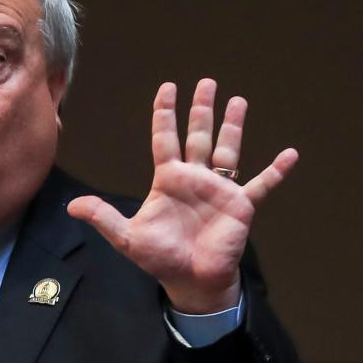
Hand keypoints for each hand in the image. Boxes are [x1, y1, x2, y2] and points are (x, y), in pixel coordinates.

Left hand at [67, 79, 297, 313]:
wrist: (191, 281)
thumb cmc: (161, 258)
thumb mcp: (127, 237)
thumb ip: (104, 217)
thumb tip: (72, 205)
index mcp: (169, 180)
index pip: (165, 139)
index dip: (165, 114)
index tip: (167, 88)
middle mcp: (195, 178)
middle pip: (198, 136)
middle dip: (201, 110)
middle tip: (206, 82)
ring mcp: (220, 189)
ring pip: (228, 150)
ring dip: (233, 126)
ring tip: (239, 100)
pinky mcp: (241, 205)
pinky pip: (262, 184)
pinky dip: (276, 170)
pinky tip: (290, 154)